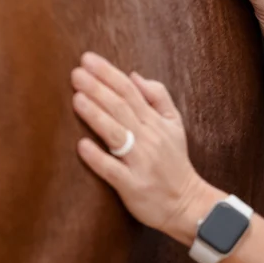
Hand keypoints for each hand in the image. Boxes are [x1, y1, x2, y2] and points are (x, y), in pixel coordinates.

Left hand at [71, 52, 213, 240]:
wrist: (187, 203)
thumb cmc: (175, 162)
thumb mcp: (174, 123)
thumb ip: (158, 97)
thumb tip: (133, 75)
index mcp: (156, 121)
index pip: (130, 91)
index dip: (109, 74)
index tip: (88, 60)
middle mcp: (149, 138)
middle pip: (121, 107)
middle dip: (98, 88)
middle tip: (76, 72)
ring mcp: (140, 162)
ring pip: (117, 134)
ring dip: (96, 115)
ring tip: (77, 98)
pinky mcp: (132, 186)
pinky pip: (113, 170)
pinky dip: (98, 158)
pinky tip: (82, 146)